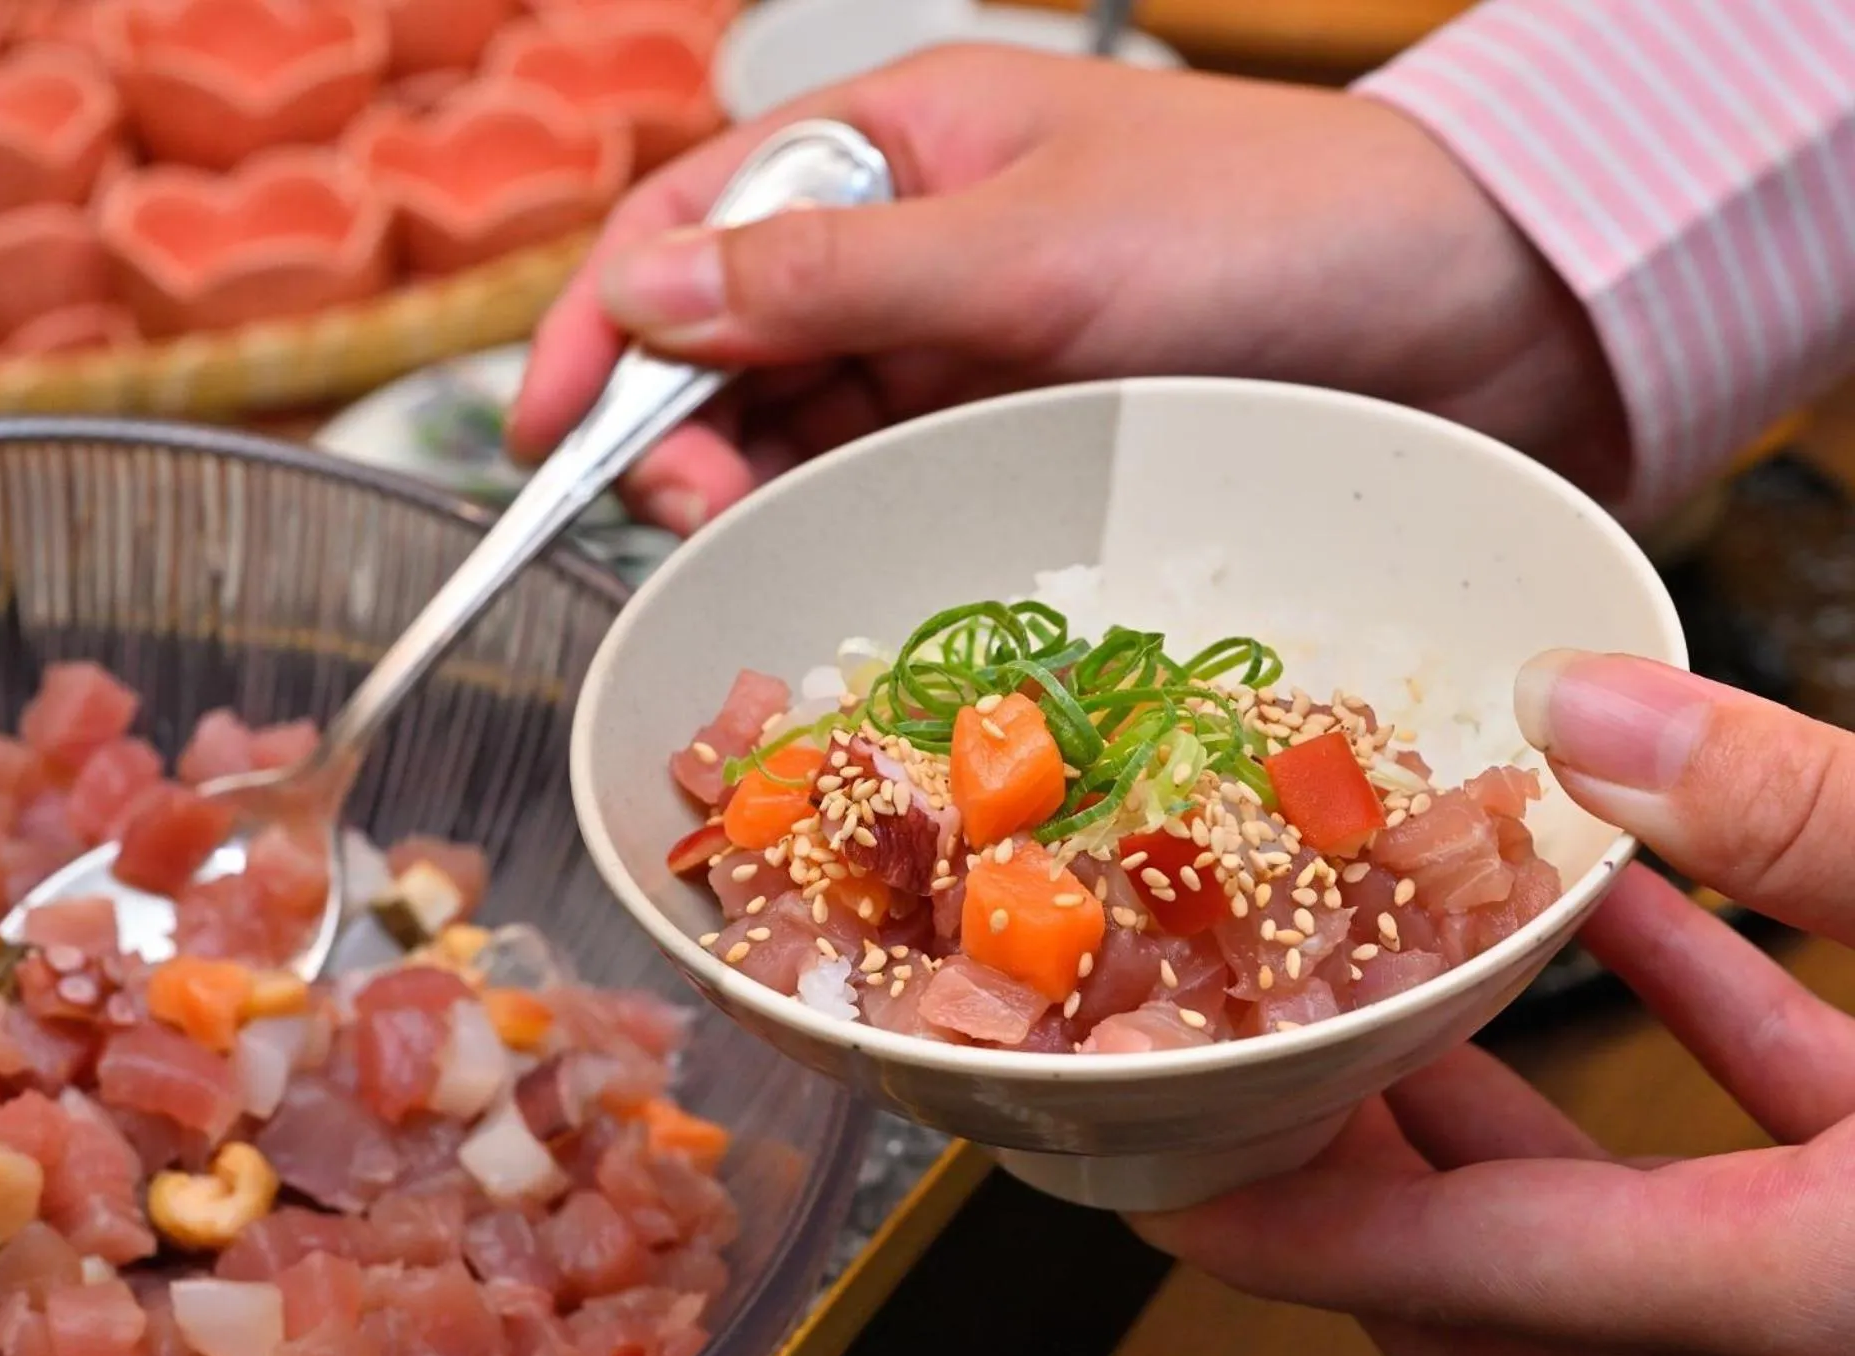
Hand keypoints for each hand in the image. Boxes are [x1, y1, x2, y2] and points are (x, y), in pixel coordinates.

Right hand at [509, 46, 1625, 533]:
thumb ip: (831, 278)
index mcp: (897, 138)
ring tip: (752, 550)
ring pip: (805, 422)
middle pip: (732, 337)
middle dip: (677, 427)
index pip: (692, 220)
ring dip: (755, 486)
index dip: (602, 325)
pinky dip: (844, 519)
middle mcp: (913, 240)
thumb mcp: (1029, 249)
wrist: (1471, 311)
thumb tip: (642, 297)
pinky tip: (829, 562)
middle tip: (685, 519)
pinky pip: (893, 477)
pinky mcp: (1023, 431)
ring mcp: (966, 345)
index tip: (538, 436)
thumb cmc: (1266, 230)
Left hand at [1133, 652, 1854, 1355]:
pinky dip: (1685, 1058)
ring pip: (1621, 1260)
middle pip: (1506, 1323)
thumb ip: (1792, 818)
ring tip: (1408, 987)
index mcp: (1805, 1296)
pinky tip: (1649, 922)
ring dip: (1504, 1125)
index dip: (1287, 1226)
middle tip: (1277, 1070)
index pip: (1463, 1275)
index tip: (1161, 1187)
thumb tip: (1583, 707)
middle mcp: (1819, 1347)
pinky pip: (1765, 1168)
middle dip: (1366, 1194)